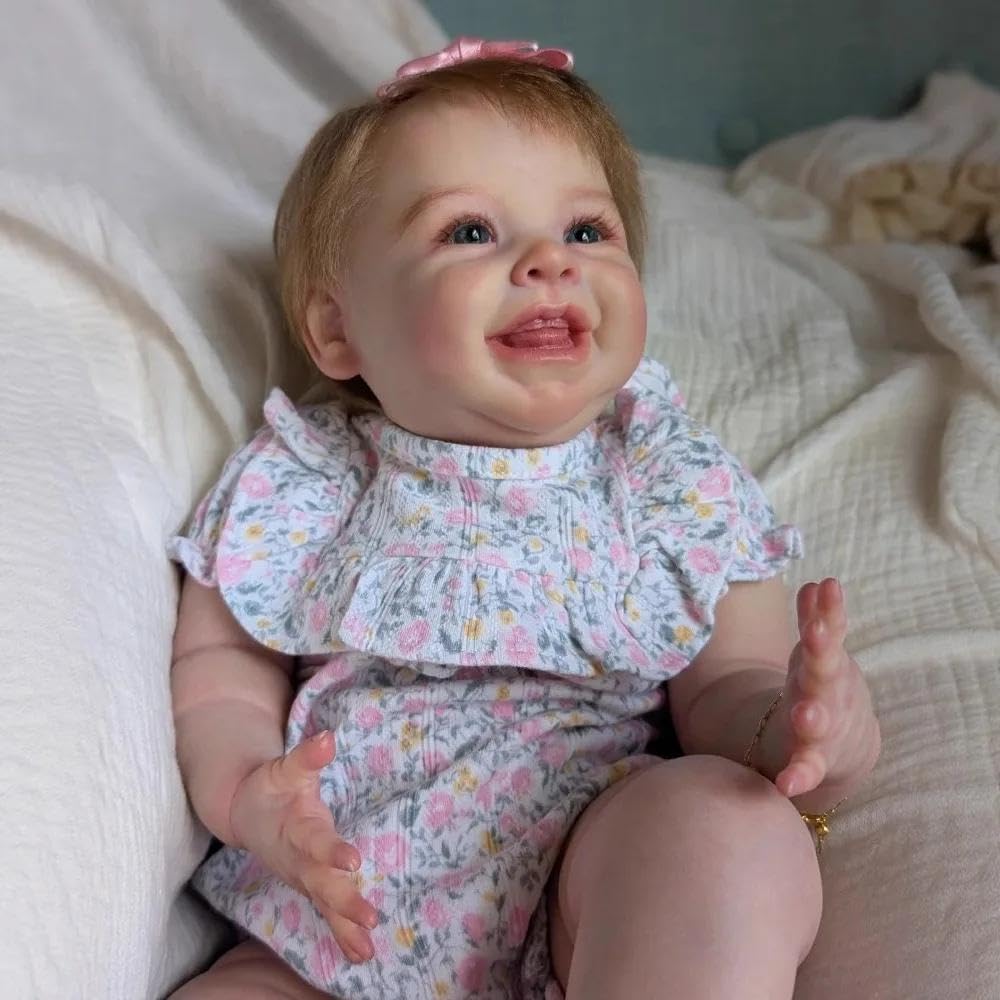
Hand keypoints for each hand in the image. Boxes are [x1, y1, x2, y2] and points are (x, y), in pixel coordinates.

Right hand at [229, 731, 377, 962]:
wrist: (247, 813)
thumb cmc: (272, 788)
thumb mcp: (285, 768)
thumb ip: (307, 757)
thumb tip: (327, 738)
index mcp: (296, 828)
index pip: (315, 841)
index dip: (331, 851)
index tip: (352, 860)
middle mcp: (299, 859)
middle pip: (322, 883)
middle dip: (344, 901)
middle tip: (369, 918)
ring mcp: (304, 877)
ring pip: (324, 905)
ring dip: (345, 927)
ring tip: (368, 950)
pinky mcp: (310, 887)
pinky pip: (327, 914)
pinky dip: (343, 935)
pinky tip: (362, 955)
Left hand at [774, 578, 880, 801]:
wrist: (847, 744)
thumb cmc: (825, 687)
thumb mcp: (821, 653)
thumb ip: (819, 621)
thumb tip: (816, 583)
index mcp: (826, 665)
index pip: (827, 632)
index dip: (827, 611)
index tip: (826, 586)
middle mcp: (829, 694)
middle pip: (825, 673)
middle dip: (822, 654)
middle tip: (817, 635)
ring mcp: (825, 729)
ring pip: (820, 724)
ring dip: (814, 718)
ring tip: (805, 716)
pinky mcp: (816, 762)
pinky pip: (807, 770)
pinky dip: (799, 776)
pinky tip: (786, 785)